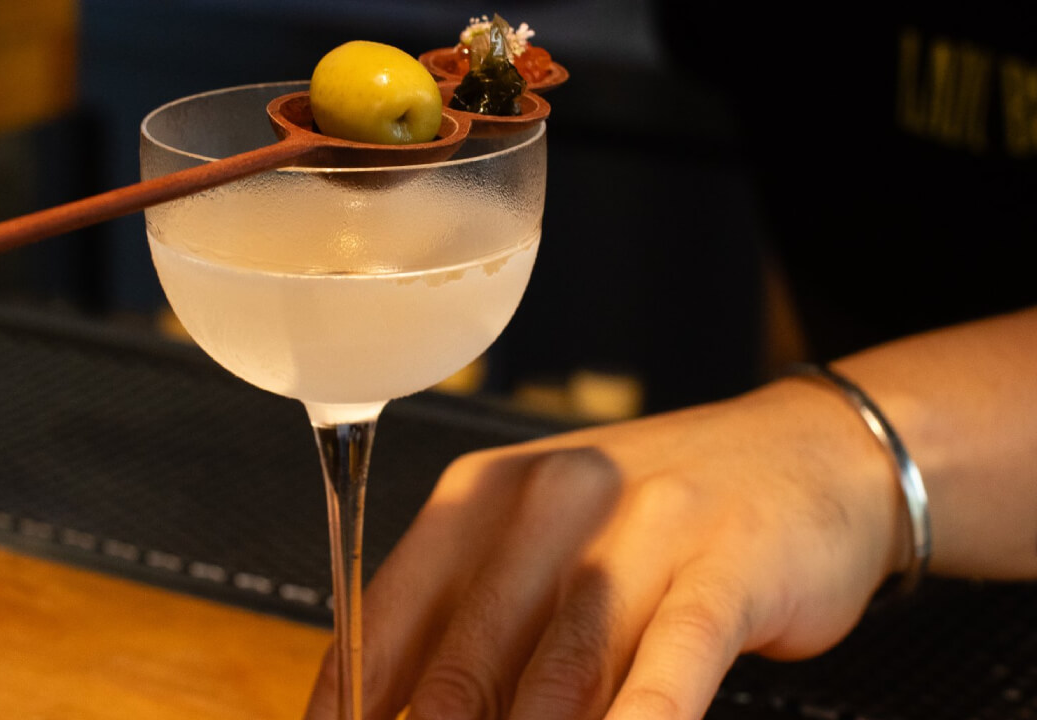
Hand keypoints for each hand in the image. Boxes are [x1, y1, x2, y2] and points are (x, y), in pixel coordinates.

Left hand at [303, 378, 905, 718]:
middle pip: (466, 659)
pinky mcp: (726, 565)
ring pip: (559, 672)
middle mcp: (550, 502)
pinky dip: (639, 719)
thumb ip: (479, 625)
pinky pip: (669, 663)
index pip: (389, 614)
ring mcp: (641, 528)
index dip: (350, 700)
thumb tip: (403, 712)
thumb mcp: (549, 545)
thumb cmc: (656, 517)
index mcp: (483, 495)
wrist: (806, 453)